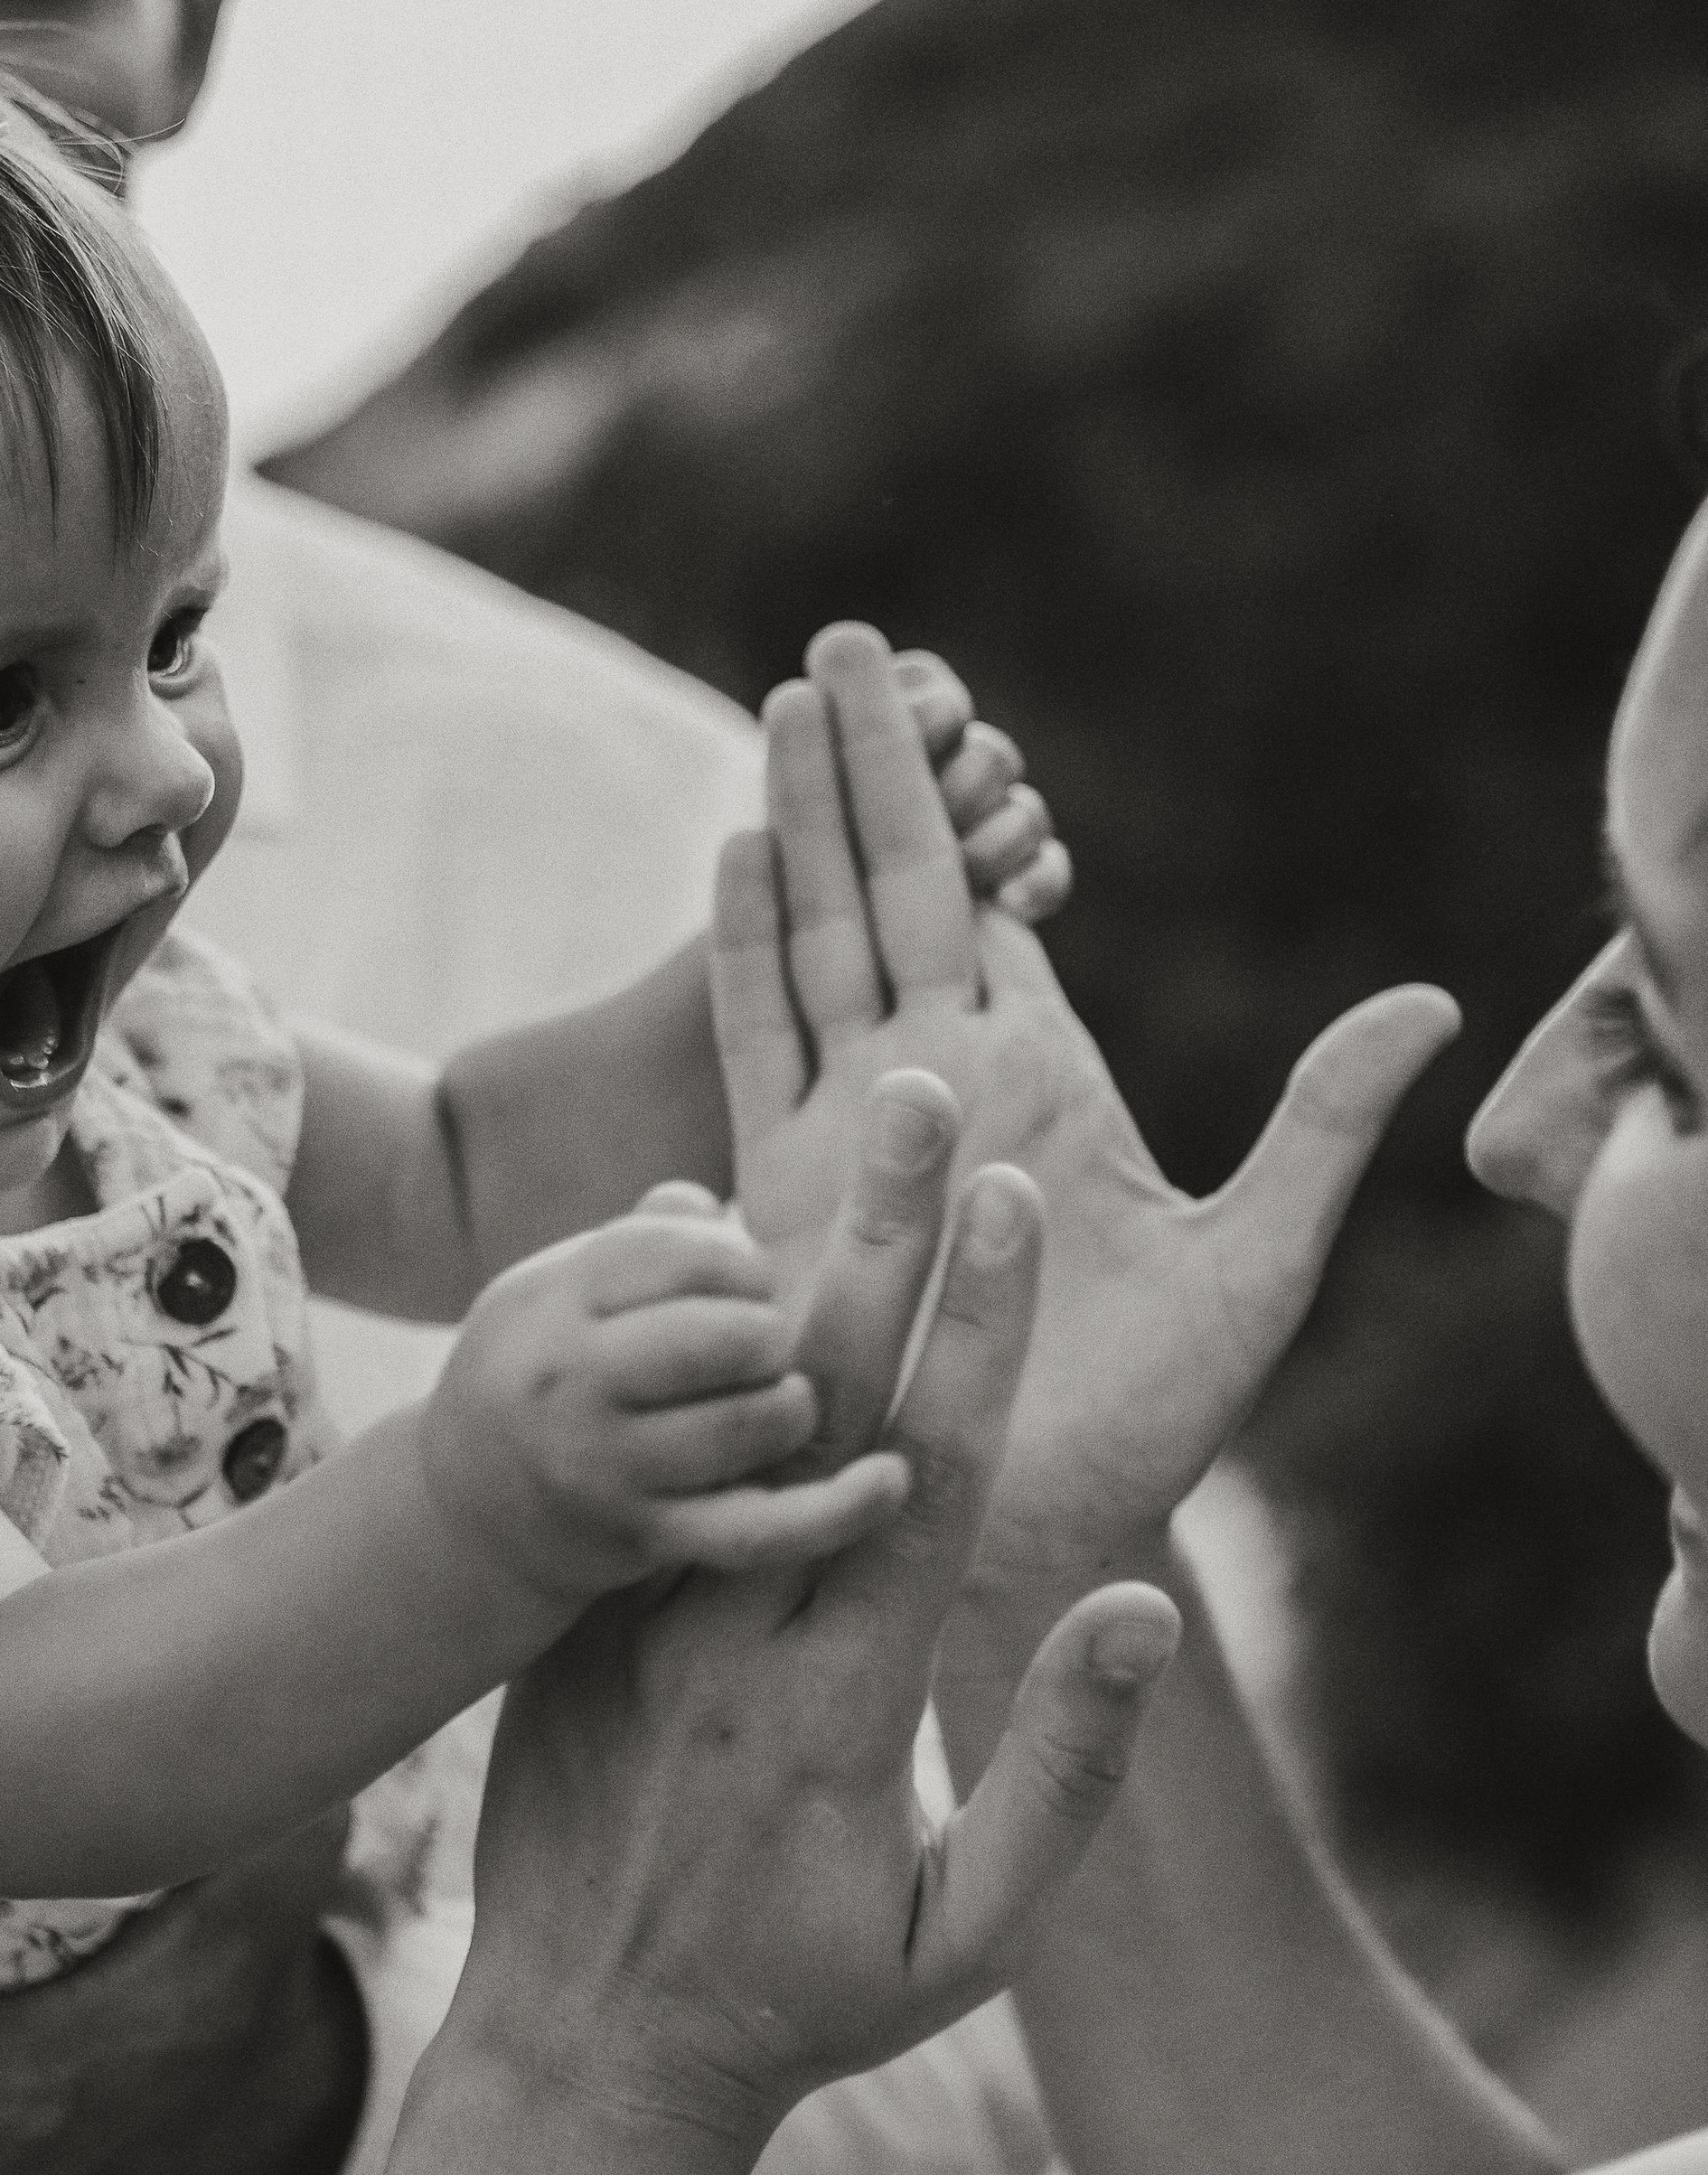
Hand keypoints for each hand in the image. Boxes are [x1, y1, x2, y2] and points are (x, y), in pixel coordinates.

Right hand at [420, 1201, 912, 1611]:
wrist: (464, 1510)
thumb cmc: (546, 1372)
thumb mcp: (560, 1288)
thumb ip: (642, 1237)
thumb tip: (709, 1201)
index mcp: (558, 1297)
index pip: (683, 1249)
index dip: (740, 1263)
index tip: (746, 1284)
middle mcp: (574, 1379)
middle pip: (722, 1335)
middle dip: (771, 1335)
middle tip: (769, 1350)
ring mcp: (605, 1465)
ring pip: (746, 1424)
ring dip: (791, 1407)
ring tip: (785, 1403)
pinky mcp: (643, 1539)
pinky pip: (753, 1529)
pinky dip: (831, 1510)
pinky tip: (891, 1480)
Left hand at [452, 1131, 1181, 2150]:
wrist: (585, 2053)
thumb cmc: (808, 2006)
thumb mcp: (966, 1938)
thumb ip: (1064, 1779)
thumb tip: (1142, 1609)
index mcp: (843, 1704)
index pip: (929, 1482)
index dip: (979, 1337)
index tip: (1015, 1205)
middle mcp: (732, 1640)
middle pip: (817, 1408)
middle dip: (880, 1241)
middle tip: (915, 1097)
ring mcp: (638, 1622)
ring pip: (714, 1415)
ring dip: (771, 1261)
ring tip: (815, 1120)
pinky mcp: (574, 1619)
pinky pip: (633, 1453)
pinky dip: (658, 1337)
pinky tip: (678, 1220)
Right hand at [751, 625, 1460, 1661]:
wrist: (1022, 1534)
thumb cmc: (1144, 1421)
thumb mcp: (1258, 1262)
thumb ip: (1321, 1122)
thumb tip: (1433, 1000)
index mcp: (1036, 1065)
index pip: (994, 891)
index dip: (971, 791)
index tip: (956, 692)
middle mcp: (935, 1072)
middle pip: (893, 878)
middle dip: (867, 759)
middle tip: (846, 640)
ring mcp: (851, 1121)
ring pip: (821, 932)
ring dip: (802, 817)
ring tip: (786, 704)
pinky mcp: (786, 1187)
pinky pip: (761, 1042)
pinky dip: (752, 943)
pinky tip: (741, 850)